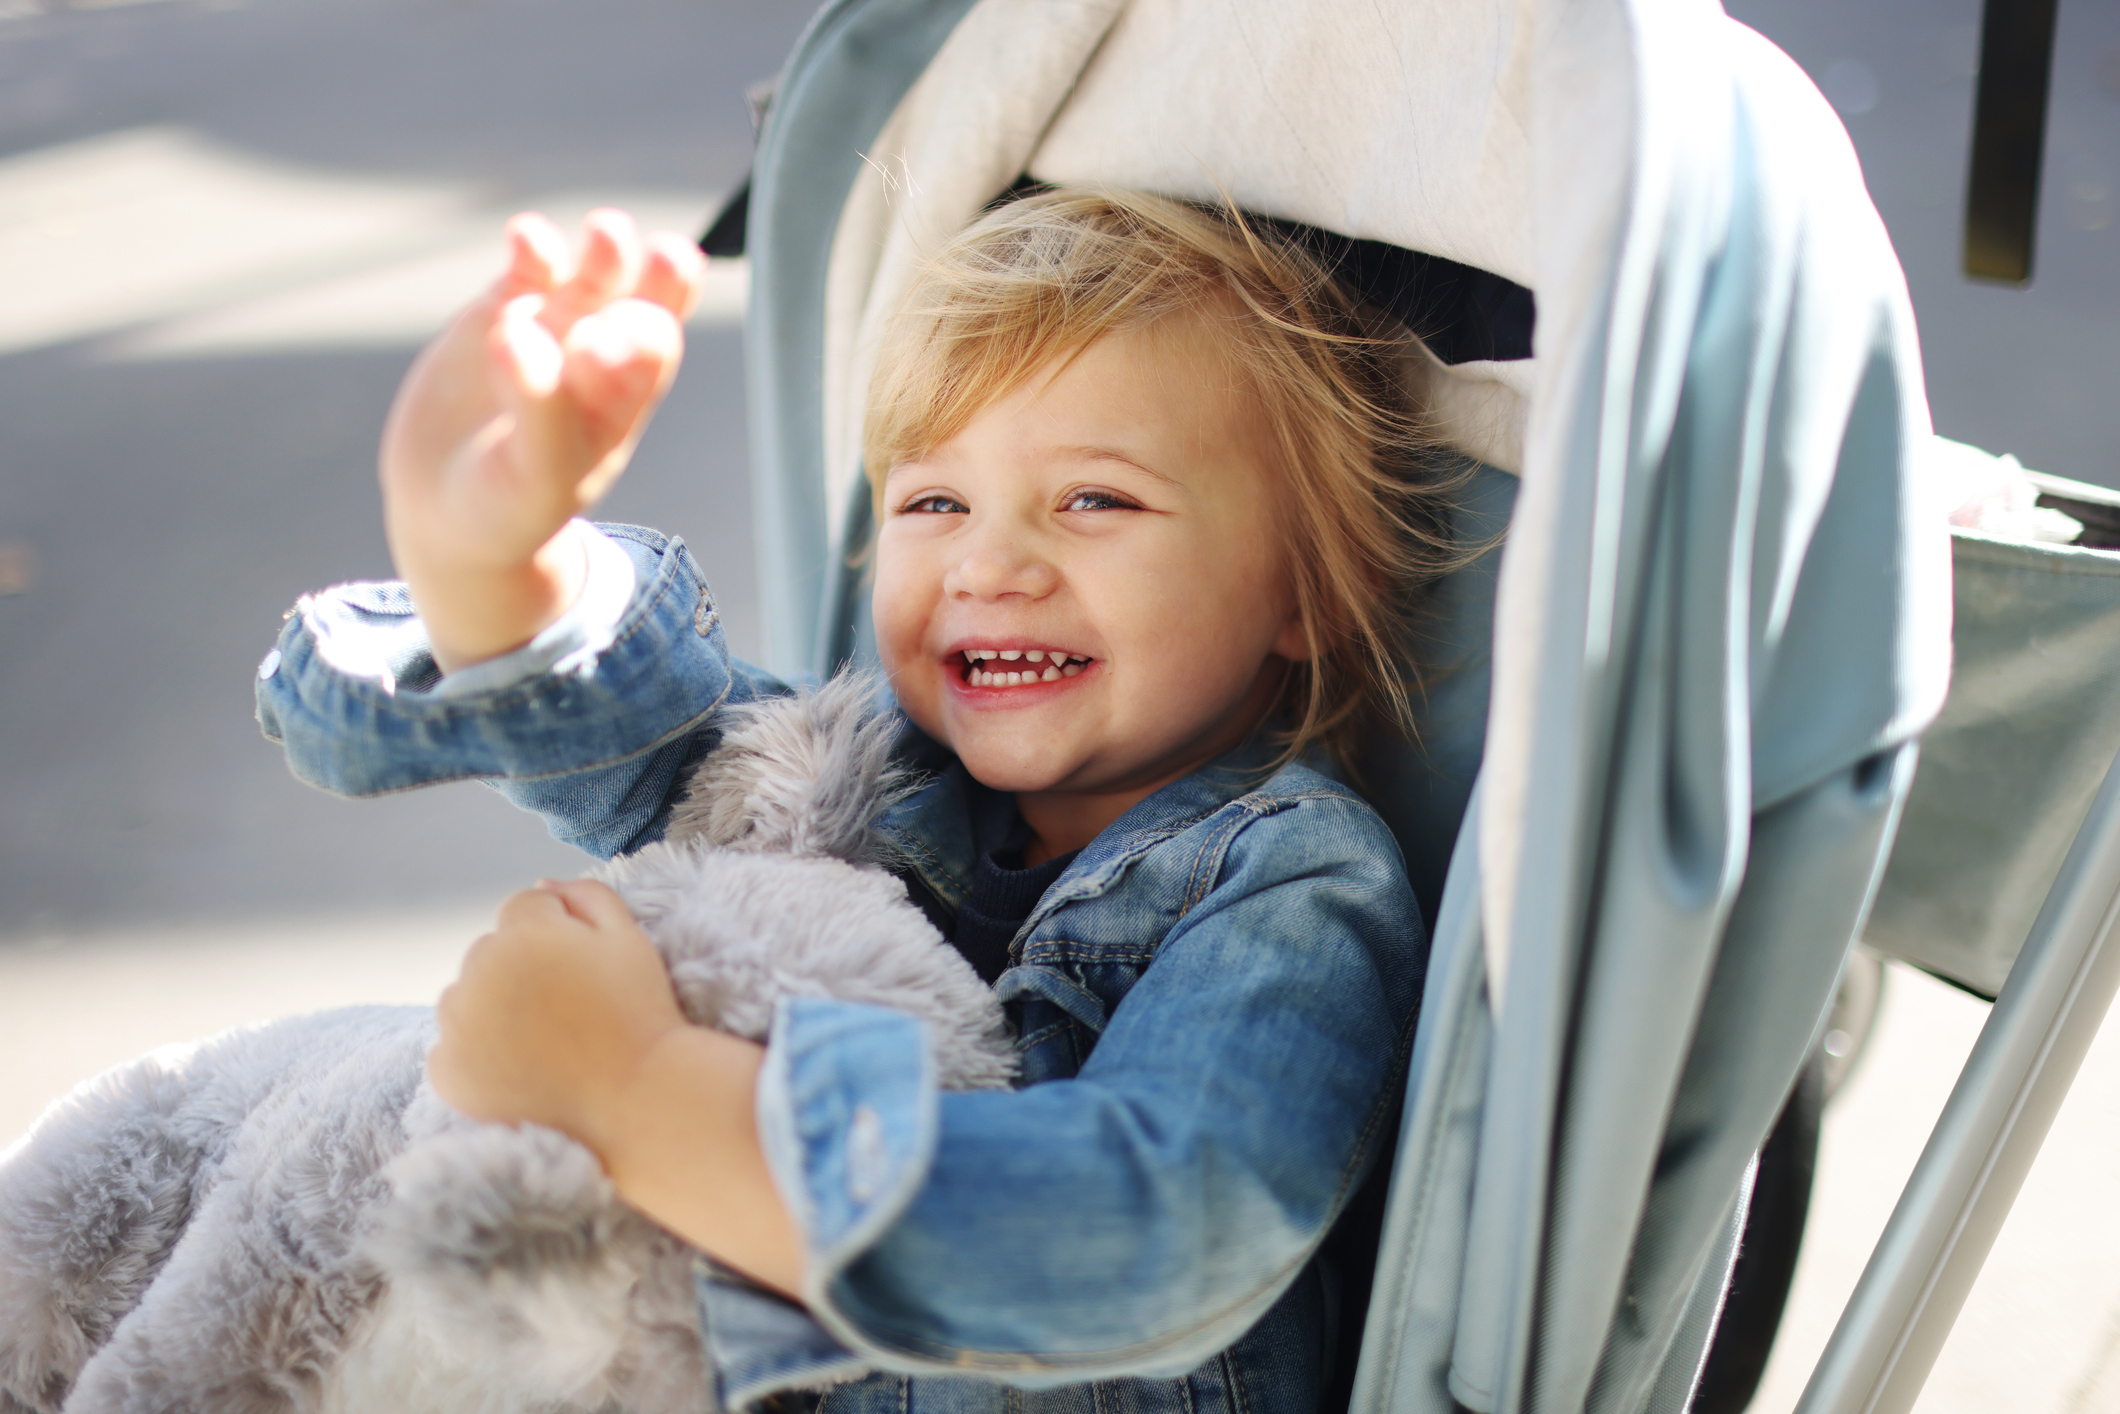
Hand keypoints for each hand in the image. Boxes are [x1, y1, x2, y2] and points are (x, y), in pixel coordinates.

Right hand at [380, 210, 707, 669]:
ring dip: (608, 249)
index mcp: (625, 398)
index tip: (598, 347)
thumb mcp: (533, 475)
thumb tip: (524, 331)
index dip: (643, 334)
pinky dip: (533, 246)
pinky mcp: (502, 309)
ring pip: (596, 271)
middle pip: (648, 296)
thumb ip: (539, 410)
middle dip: (661, 273)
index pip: (653, 348)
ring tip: (606, 233)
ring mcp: (554, 326)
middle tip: (664, 256)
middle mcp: (600, 354)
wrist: (447, 507)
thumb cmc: (509, 504)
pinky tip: (527, 238)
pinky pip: (529, 265)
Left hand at [428, 877, 804, 1295]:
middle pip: (490, 953)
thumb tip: (542, 883)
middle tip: (568, 1011)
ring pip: (466, 999)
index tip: (584, 971)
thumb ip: (586, 895)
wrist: (636, 1102)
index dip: (558, 934)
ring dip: (493, 1010)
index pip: (525, 907)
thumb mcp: (630, 938)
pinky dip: (476, 1057)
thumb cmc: (640, 1016)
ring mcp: (457, 1024)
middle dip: (520, 970)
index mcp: (524, 930)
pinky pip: (451, 1050)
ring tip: (545, 1044)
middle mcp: (479, 970)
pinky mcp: (446, 1072)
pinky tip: (522, 1071)